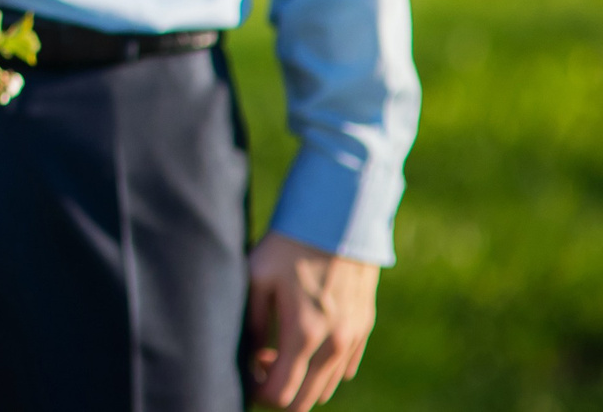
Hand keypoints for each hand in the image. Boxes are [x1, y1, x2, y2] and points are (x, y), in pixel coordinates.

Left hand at [247, 231, 378, 409]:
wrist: (339, 219)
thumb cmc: (289, 245)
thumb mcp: (257, 278)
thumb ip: (253, 324)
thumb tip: (249, 358)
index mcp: (304, 334)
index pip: (282, 394)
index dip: (259, 393)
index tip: (247, 372)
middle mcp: (334, 343)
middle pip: (306, 400)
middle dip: (278, 393)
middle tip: (260, 363)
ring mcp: (353, 336)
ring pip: (327, 386)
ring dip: (302, 380)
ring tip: (279, 351)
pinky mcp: (364, 326)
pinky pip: (345, 367)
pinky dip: (323, 368)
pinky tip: (306, 344)